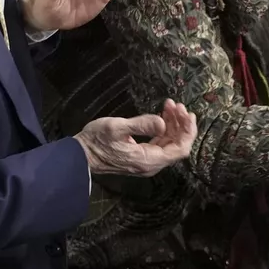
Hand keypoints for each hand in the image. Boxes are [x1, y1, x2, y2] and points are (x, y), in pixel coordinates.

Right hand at [76, 99, 196, 176]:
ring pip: (169, 143)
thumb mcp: (117, 128)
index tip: (187, 113)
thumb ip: (142, 125)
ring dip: (173, 124)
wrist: (80, 155)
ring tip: (169, 105)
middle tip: (176, 104)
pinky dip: (164, 129)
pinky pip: (160, 143)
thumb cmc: (96, 140)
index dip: (188, 131)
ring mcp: (147, 161)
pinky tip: (162, 115)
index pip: (180, 149)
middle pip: (177, 146)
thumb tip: (163, 124)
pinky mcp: (141, 156)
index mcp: (149, 160)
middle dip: (181, 124)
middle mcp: (152, 164)